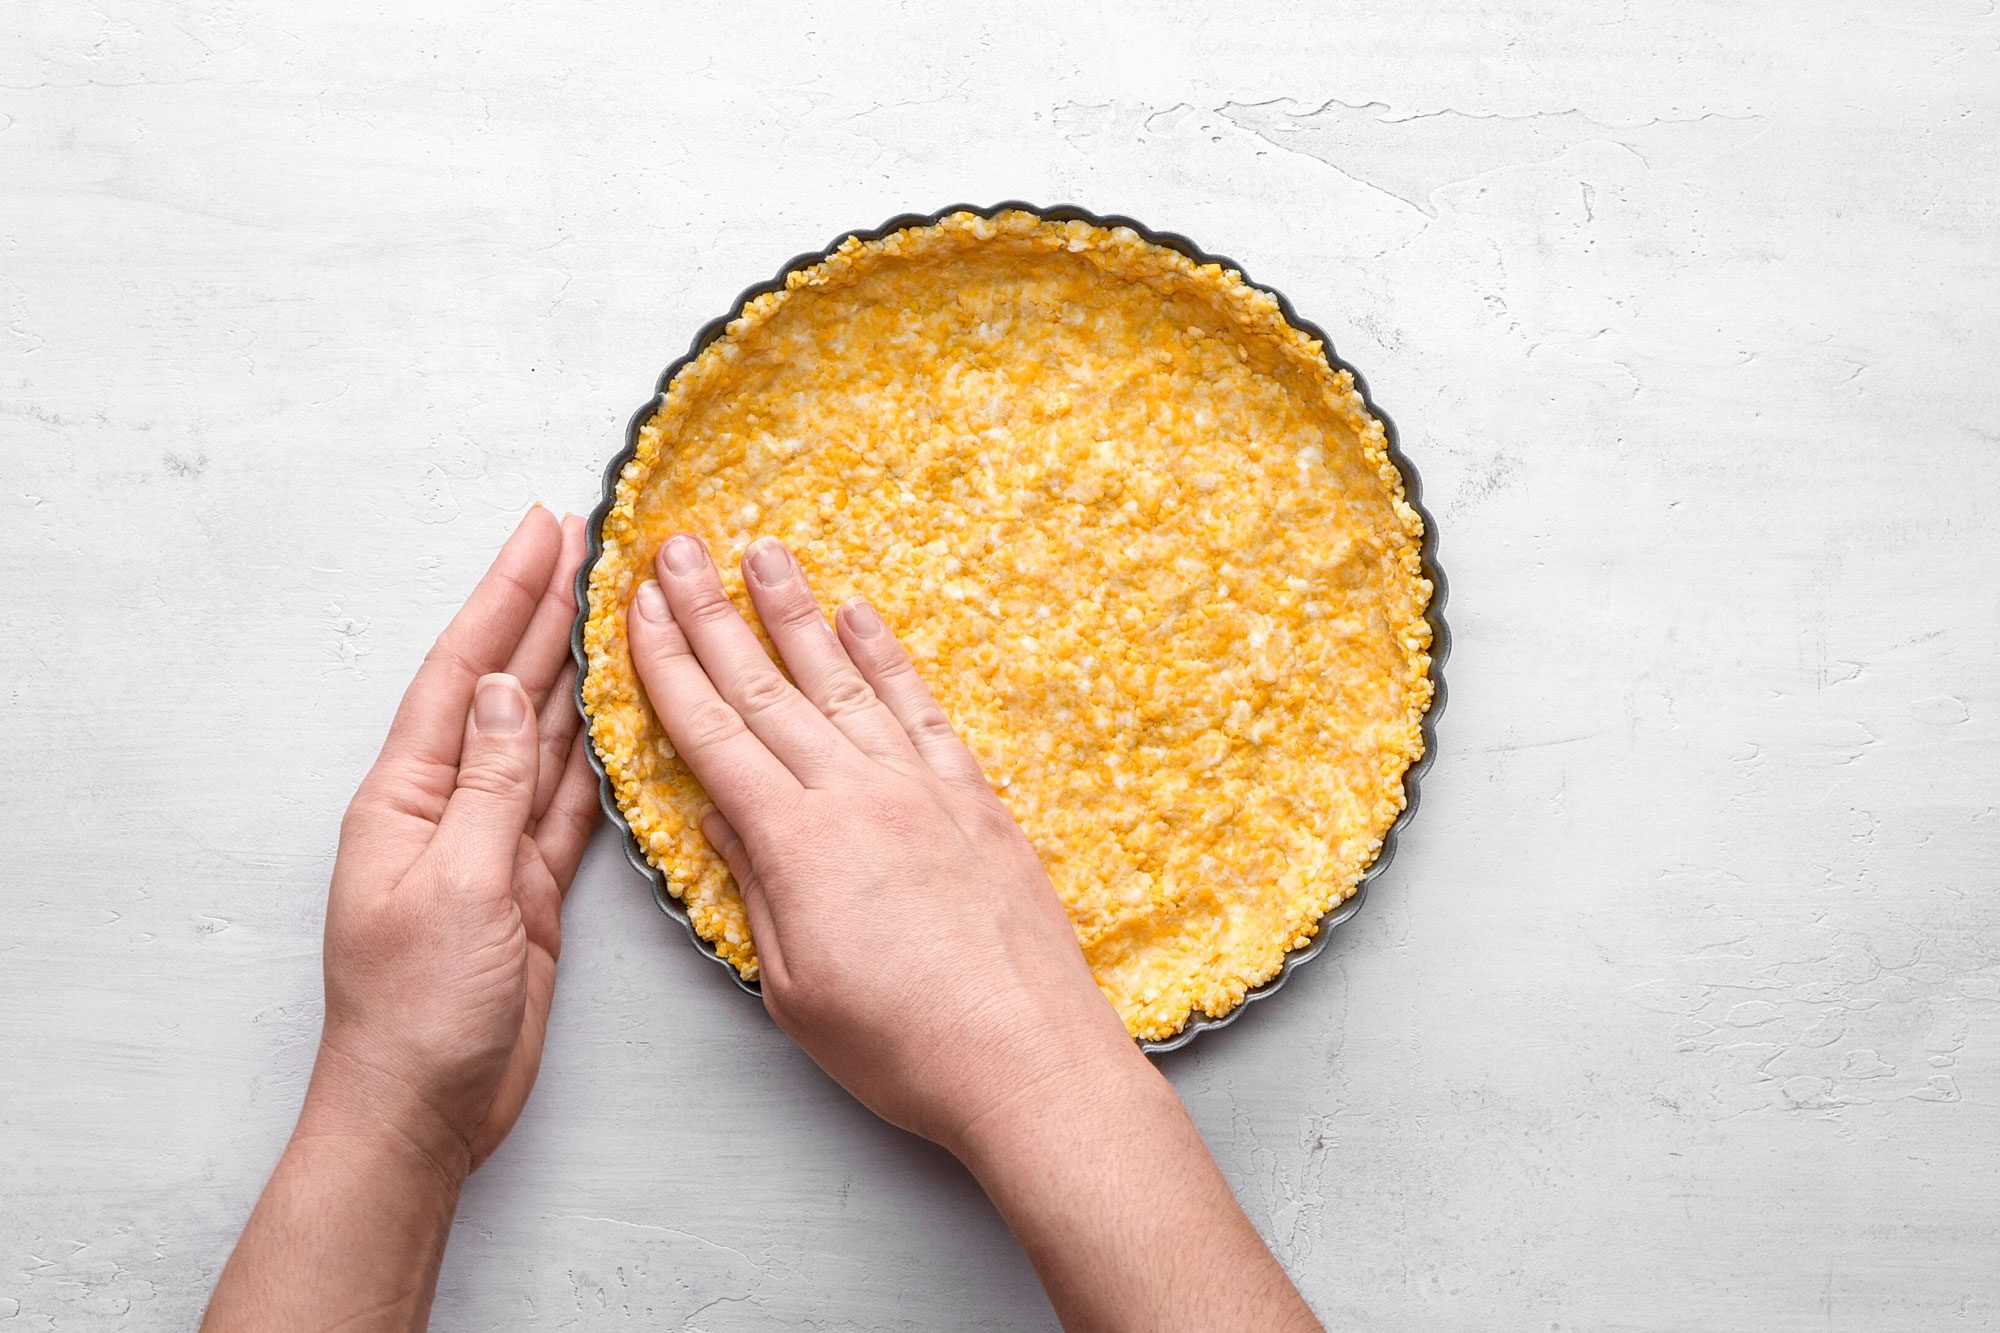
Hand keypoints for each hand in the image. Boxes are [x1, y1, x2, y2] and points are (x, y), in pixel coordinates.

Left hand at [317, 507, 599, 1169]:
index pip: (458, 672)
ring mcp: (490, 844)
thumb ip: (486, 787)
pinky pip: (567, 802)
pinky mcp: (528, 886)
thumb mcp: (455, 886)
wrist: (424, 1110)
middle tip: (584, 540)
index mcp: (405, 796)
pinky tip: (618, 712)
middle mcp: (446, 806)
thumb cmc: (417, 1010)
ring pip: (540, 736)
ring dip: (571, 670)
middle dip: (540, 612)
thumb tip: (498, 693)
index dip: (502, 597)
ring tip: (610, 604)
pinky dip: (594, 755)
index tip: (541, 530)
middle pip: (501, 687)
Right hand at [625, 533, 1140, 1150]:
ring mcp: (920, 786)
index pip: (712, 734)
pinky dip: (888, 656)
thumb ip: (755, 891)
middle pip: (766, 687)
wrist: (1026, 1057)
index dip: (667, 665)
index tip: (636, 605)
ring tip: (762, 550)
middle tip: (678, 547)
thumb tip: (720, 818)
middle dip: (713, 612)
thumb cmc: (904, 1045)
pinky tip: (861, 615)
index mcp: (796, 842)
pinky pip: (921, 707)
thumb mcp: (794, 988)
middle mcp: (855, 793)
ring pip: (843, 679)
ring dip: (796, 611)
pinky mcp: (974, 797)